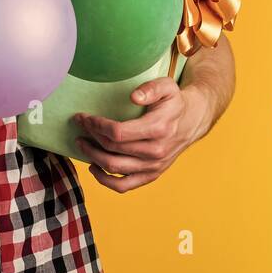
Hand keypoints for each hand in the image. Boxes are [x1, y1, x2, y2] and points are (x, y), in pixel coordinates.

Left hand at [73, 78, 209, 192]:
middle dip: (91, 136)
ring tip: (81, 143)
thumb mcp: (167, 87)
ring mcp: (153, 166)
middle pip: (113, 148)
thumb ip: (151, 88)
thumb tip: (134, 97)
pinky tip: (93, 167)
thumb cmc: (173, 102)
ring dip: (92, 156)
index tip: (85, 117)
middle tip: (80, 125)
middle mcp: (156, 151)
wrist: (191, 122)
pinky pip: (124, 186)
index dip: (97, 125)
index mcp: (158, 129)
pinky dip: (104, 180)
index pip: (118, 132)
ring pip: (114, 167)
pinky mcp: (151, 175)